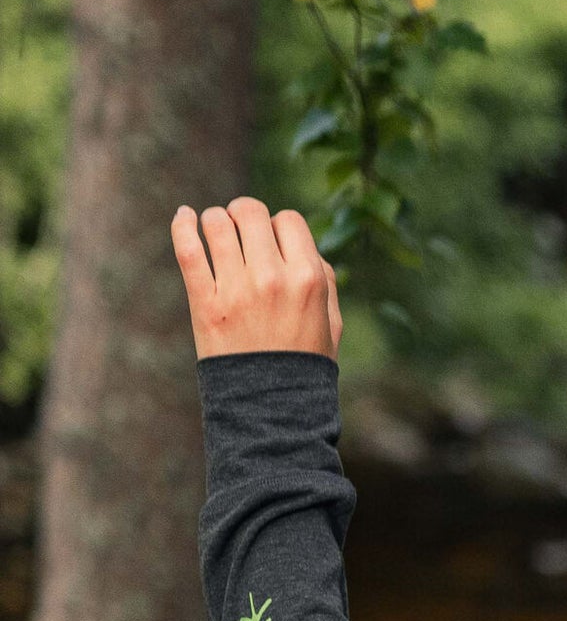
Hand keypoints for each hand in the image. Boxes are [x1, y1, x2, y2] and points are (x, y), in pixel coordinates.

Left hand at [171, 198, 341, 362]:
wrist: (274, 410)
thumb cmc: (305, 364)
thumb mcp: (331, 322)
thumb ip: (323, 278)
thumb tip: (301, 243)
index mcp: (308, 279)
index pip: (288, 220)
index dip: (279, 228)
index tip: (272, 246)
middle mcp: (273, 278)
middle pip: (250, 211)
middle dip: (244, 216)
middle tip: (240, 233)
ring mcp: (237, 290)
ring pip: (217, 222)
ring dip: (215, 221)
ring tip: (215, 235)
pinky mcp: (206, 304)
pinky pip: (187, 248)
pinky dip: (182, 224)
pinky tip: (184, 216)